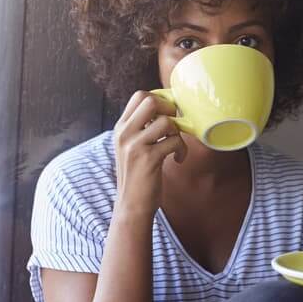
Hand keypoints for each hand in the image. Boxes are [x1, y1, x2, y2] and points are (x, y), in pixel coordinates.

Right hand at [113, 91, 186, 215]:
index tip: (168, 114)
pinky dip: (182, 149)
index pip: (139, 96)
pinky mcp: (148, 158)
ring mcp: (134, 145)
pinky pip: (174, 141)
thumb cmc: (138, 175)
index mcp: (121, 128)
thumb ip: (142, 128)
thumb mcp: (132, 147)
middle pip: (150, 101)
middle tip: (173, 126)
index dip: (160, 99)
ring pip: (166, 121)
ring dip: (177, 133)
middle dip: (169, 110)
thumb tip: (168, 109)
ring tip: (176, 146)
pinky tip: (178, 159)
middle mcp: (124, 133)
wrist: (131, 205)